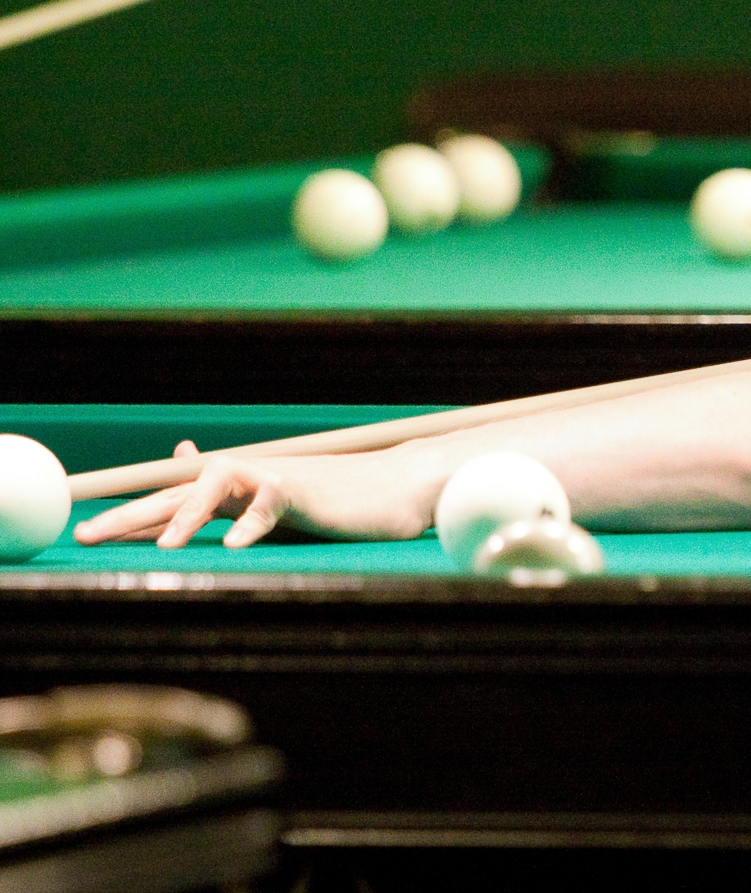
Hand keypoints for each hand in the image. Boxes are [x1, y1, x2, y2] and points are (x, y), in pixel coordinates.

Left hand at [72, 441, 436, 548]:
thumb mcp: (280, 506)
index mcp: (235, 489)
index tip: (87, 532)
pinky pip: (271, 504)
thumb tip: (191, 469)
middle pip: (175, 492)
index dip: (129, 515)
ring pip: (216, 488)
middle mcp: (245, 477)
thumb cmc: (341, 503)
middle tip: (86, 536)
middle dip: (128, 515)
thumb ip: (236, 501)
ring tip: (166, 549)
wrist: (397, 486)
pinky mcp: (305, 490)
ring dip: (188, 516)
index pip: (172, 500)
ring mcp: (273, 479)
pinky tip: (234, 547)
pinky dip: (252, 524)